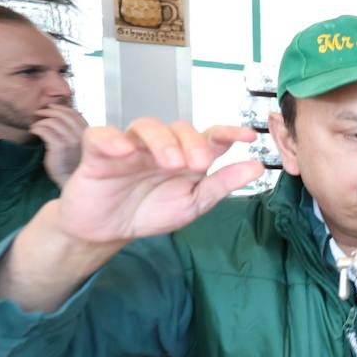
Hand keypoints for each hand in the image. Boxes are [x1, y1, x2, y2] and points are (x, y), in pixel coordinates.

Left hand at [31, 104, 88, 186]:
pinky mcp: (60, 146)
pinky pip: (45, 131)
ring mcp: (72, 140)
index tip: (51, 107)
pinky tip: (34, 131)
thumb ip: (76, 132)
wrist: (72, 181)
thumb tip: (64, 117)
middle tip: (39, 113)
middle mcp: (82, 135)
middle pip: (64, 115)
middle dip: (49, 111)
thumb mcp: (80, 145)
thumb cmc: (74, 164)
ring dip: (41, 121)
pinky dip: (37, 128)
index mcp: (88, 133)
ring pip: (53, 122)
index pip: (75, 114)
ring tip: (35, 125)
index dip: (61, 108)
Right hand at [54, 120, 262, 245]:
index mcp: (186, 156)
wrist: (108, 231)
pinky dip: (112, 140)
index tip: (249, 136)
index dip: (229, 132)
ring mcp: (131, 147)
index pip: (210, 136)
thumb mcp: (193, 203)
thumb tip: (257, 167)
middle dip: (193, 143)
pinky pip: (101, 136)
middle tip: (200, 165)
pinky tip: (123, 151)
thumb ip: (222, 184)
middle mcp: (161, 146)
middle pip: (180, 128)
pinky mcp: (99, 153)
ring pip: (147, 126)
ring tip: (171, 163)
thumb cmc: (151, 211)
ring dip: (162, 141)